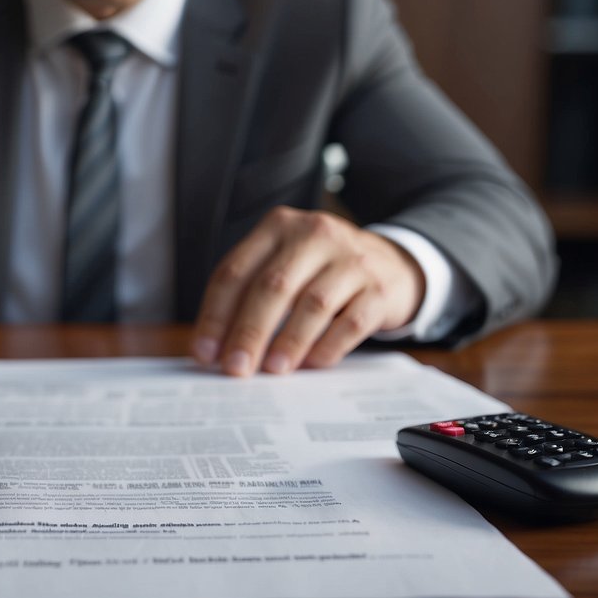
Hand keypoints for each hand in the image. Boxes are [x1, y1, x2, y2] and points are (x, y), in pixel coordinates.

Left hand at [190, 206, 423, 375]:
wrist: (392, 264)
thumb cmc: (322, 270)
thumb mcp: (285, 264)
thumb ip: (250, 295)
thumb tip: (218, 349)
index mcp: (278, 227)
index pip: (235, 271)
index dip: (216, 315)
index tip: (205, 352)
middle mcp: (314, 234)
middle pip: (272, 287)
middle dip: (249, 332)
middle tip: (235, 368)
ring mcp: (351, 259)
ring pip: (312, 304)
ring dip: (288, 342)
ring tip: (273, 369)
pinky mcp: (379, 287)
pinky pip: (351, 322)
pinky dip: (328, 347)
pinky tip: (312, 364)